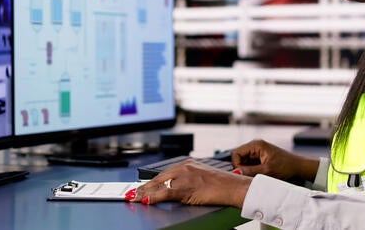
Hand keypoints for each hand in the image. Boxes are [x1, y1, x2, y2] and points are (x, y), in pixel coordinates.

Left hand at [129, 159, 250, 206]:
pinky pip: (166, 193)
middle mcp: (184, 167)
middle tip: (130, 193)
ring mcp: (185, 176)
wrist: (233, 186)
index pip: (163, 174)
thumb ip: (186, 181)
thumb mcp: (201, 179)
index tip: (139, 187)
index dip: (149, 182)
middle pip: (158, 178)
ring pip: (159, 185)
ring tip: (133, 197)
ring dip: (144, 192)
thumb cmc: (221, 185)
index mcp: (187, 164)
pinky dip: (154, 197)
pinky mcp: (187, 186)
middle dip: (143, 187)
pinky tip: (146, 200)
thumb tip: (172, 190)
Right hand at [231, 139, 316, 180]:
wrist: (299, 167)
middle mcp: (255, 146)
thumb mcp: (267, 170)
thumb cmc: (286, 166)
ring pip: (244, 162)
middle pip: (239, 157)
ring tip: (258, 175)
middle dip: (242, 168)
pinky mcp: (260, 157)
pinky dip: (252, 170)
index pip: (236, 153)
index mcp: (256, 145)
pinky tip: (260, 174)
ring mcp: (257, 152)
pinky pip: (250, 164)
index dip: (237, 164)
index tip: (242, 174)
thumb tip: (236, 172)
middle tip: (250, 176)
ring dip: (248, 170)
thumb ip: (250, 171)